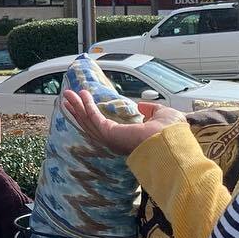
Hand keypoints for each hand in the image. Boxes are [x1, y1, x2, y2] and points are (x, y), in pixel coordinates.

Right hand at [61, 87, 181, 157]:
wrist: (171, 142)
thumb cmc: (171, 133)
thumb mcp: (163, 116)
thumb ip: (152, 111)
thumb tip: (142, 107)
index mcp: (127, 139)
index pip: (105, 128)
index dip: (94, 116)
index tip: (87, 106)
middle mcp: (116, 141)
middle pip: (91, 125)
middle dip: (78, 111)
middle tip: (68, 99)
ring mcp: (111, 139)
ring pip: (88, 121)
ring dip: (77, 107)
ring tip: (67, 95)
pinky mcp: (109, 133)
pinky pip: (94, 117)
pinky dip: (86, 105)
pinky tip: (81, 95)